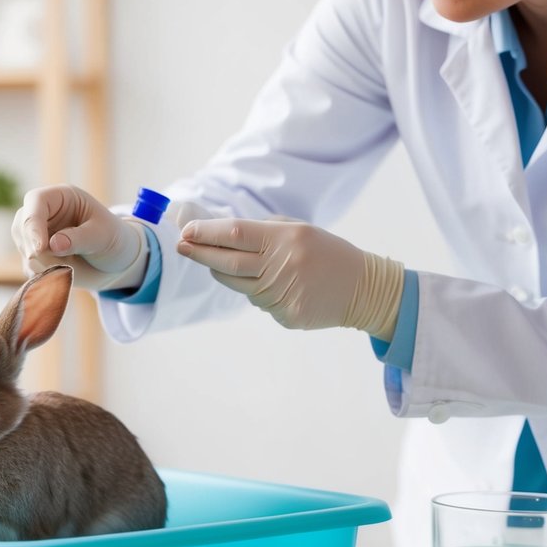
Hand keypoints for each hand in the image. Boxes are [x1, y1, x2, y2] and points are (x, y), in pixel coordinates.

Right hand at [11, 184, 147, 290]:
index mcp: (60, 197)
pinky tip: (63, 273)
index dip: (33, 224)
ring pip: (24, 248)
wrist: (115, 259)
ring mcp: (36, 233)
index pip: (35, 201)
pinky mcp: (35, 254)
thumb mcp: (102, 235)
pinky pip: (29, 266)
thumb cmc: (112, 238)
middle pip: (22, 225)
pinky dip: (43, 274)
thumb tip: (53, 245)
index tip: (39, 249)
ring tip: (69, 266)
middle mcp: (43, 212)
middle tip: (56, 264)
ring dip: (43, 263)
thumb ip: (79, 238)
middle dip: (35, 248)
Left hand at [177, 217, 403, 338]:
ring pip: (238, 285)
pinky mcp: (286, 315)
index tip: (187, 232)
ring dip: (223, 273)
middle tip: (182, 246)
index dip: (207, 233)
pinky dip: (256, 291)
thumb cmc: (327, 254)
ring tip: (218, 263)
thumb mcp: (300, 231)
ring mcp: (283, 294)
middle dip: (200, 253)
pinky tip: (273, 285)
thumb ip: (264, 231)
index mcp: (286, 238)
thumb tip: (221, 233)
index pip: (235, 233)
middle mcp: (282, 265)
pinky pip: (258, 302)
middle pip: (228, 262)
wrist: (364, 289)